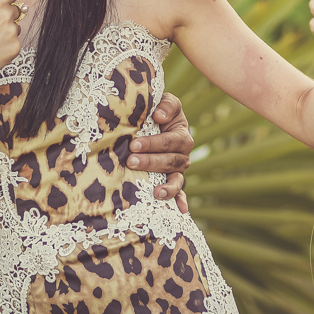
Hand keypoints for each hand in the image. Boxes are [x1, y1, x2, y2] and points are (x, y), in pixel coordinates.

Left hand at [129, 92, 193, 213]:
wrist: (152, 123)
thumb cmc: (156, 112)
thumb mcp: (164, 102)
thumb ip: (166, 105)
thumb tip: (160, 116)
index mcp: (181, 134)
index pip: (171, 140)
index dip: (154, 143)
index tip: (134, 144)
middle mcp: (182, 154)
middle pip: (171, 161)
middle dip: (151, 162)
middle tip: (131, 161)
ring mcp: (178, 170)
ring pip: (176, 179)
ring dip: (166, 186)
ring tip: (155, 192)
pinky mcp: (172, 181)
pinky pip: (179, 193)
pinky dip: (180, 201)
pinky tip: (181, 211)